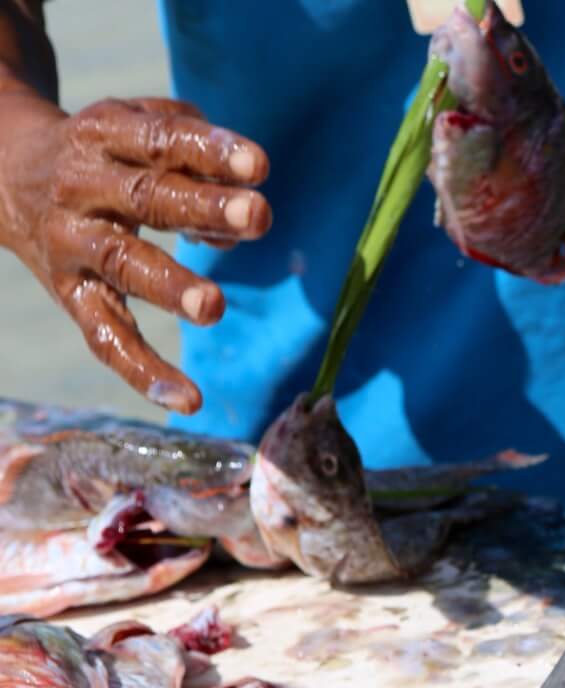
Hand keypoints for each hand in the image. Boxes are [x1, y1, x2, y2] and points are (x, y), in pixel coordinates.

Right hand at [0, 93, 269, 413]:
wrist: (7, 176)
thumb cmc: (109, 154)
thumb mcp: (141, 131)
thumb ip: (197, 157)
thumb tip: (241, 219)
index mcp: (103, 136)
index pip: (159, 141)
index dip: (208, 150)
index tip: (259, 165)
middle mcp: (82, 188)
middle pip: (145, 198)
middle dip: (203, 207)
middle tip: (258, 216)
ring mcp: (72, 244)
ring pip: (122, 264)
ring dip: (170, 286)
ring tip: (214, 307)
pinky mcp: (70, 296)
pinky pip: (105, 337)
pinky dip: (143, 371)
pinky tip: (190, 400)